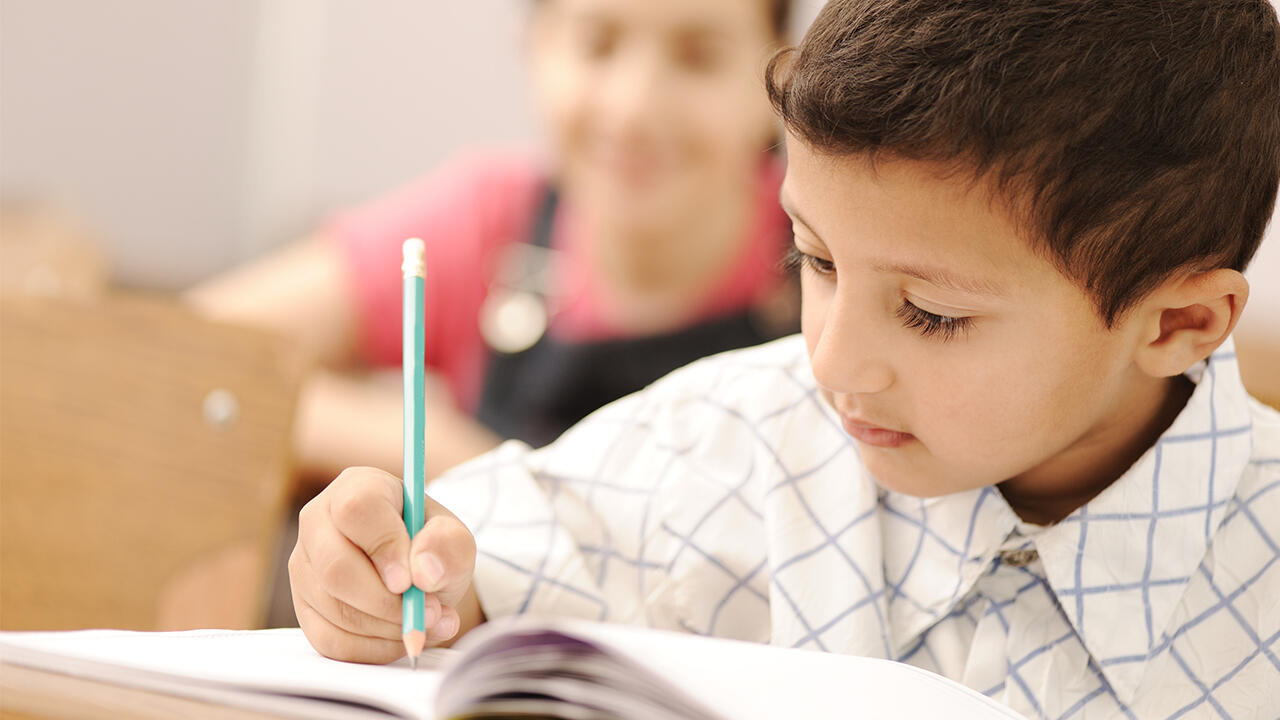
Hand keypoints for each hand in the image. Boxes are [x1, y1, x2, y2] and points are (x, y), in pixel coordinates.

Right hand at [289, 466, 480, 662]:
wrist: (419, 576)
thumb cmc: (432, 547)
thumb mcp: (454, 539)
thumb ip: (448, 545)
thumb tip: (424, 571)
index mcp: (357, 487)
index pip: (356, 509)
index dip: (384, 548)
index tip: (410, 580)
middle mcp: (319, 521)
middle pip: (335, 567)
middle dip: (386, 601)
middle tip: (427, 611)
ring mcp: (305, 566)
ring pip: (334, 608)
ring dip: (387, 627)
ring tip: (427, 621)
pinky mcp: (304, 608)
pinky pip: (331, 640)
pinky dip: (373, 648)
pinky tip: (401, 636)